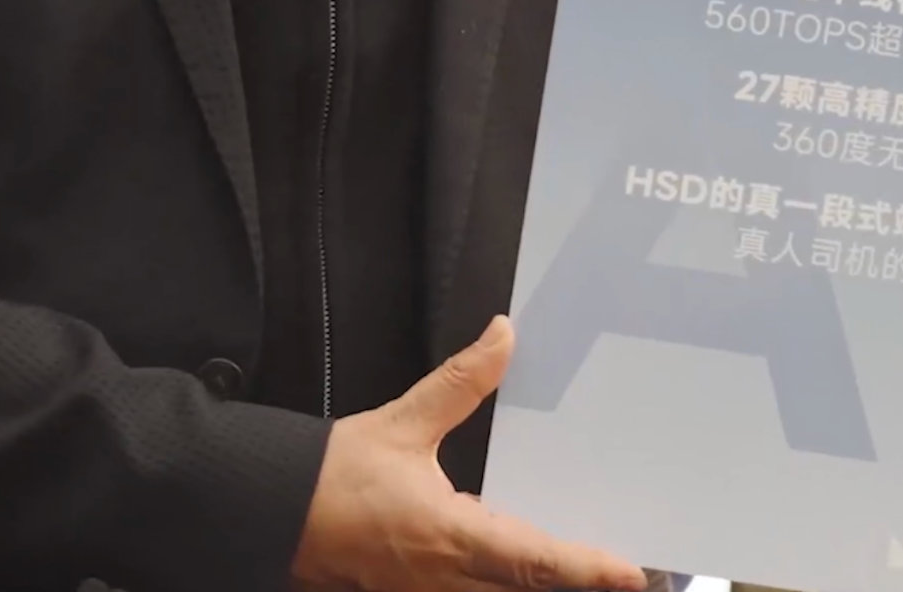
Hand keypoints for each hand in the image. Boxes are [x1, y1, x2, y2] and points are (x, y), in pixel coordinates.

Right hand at [291, 316, 646, 591]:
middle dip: (579, 587)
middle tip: (629, 577)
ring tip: (592, 573)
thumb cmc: (334, 476)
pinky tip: (531, 573)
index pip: (533, 561)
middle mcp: (448, 579)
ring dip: (545, 588)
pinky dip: (511, 584)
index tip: (631, 574)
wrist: (271, 513)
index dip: (585, 569)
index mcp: (450, 538)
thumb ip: (459, 384)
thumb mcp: (403, 423)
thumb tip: (503, 336)